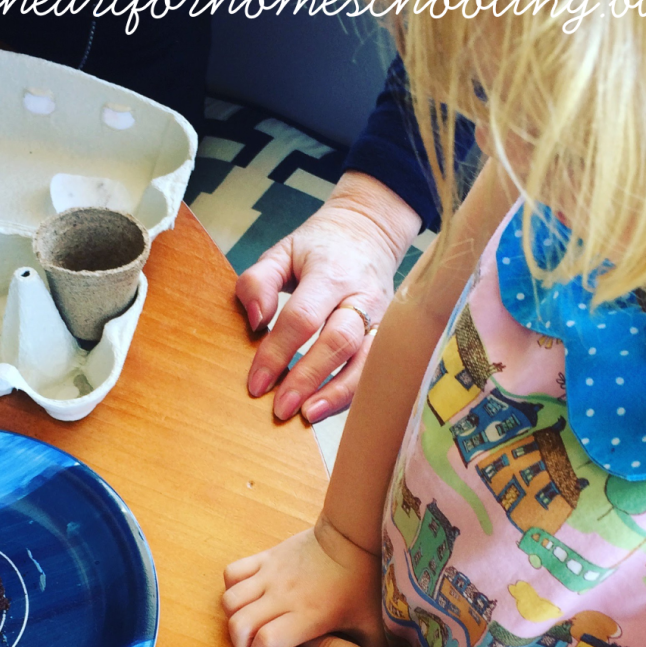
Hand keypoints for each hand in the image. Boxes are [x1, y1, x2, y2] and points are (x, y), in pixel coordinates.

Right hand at [222, 513, 384, 646]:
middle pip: (239, 625)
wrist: (352, 536)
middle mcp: (282, 596)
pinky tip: (248, 597)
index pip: (265, 642)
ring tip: (249, 623)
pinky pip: (232, 572)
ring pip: (230, 601)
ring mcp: (270, 575)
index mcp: (307, 615)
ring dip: (234, 617)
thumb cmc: (362, 582)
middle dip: (240, 644)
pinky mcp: (265, 558)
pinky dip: (232, 587)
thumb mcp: (372, 622)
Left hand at [236, 172, 420, 422]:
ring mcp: (381, 317)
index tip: (256, 383)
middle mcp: (361, 296)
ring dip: (338, 392)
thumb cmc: (319, 247)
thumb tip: (255, 322)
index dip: (277, 352)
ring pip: (366, 360)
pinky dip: (354, 393)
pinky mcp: (390, 334)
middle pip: (338, 342)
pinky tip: (330, 407)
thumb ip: (259, 282)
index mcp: (330, 273)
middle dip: (308, 377)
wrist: (370, 232)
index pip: (302, 317)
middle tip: (281, 408)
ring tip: (309, 414)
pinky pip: (376, 369)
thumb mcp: (281, 252)